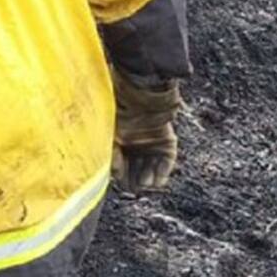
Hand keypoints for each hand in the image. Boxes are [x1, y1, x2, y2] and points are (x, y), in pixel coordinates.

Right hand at [111, 69, 181, 191]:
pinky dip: (163, 172)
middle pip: (136, 172)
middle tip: (135, 185)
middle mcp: (136, 145)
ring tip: (145, 182)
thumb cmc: (119, 108)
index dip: (121, 176)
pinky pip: (167, 161)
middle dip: (135, 181)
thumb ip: (111, 155)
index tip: (120, 180)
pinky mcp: (167, 142)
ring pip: (152, 170)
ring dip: (149, 179)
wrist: (139, 91)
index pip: (121, 168)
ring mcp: (152, 144)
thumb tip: (113, 175)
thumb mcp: (109, 134)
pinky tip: (157, 179)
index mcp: (119, 143)